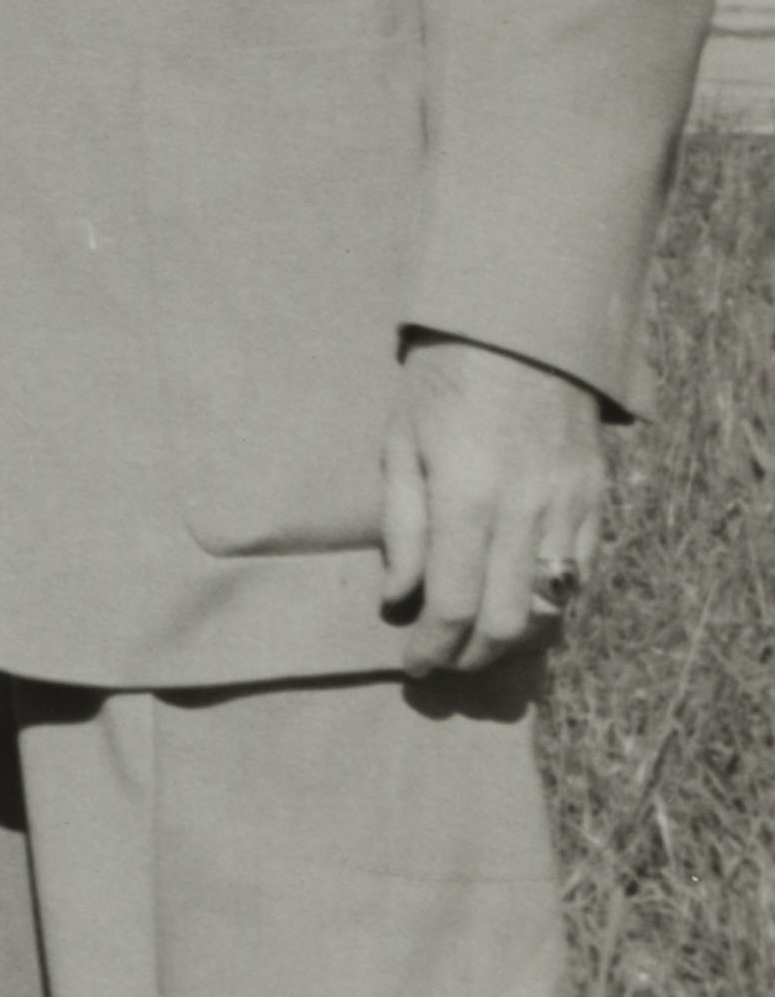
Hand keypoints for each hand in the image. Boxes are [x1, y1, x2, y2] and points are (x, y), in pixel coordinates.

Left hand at [377, 332, 613, 680]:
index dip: (434, 647)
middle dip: (474, 658)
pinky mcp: (597, 500)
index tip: (414, 664)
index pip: (455, 604)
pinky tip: (520, 606)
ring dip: (515, 641)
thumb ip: (401, 526)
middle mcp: (525, 513)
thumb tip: (399, 596)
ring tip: (478, 644)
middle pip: (510, 623)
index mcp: (467, 499)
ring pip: (552, 608)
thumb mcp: (398, 443)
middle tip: (445, 664)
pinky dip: (550, 603)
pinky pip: (580, 574)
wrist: (522, 332)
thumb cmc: (442, 381)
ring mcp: (569, 509)